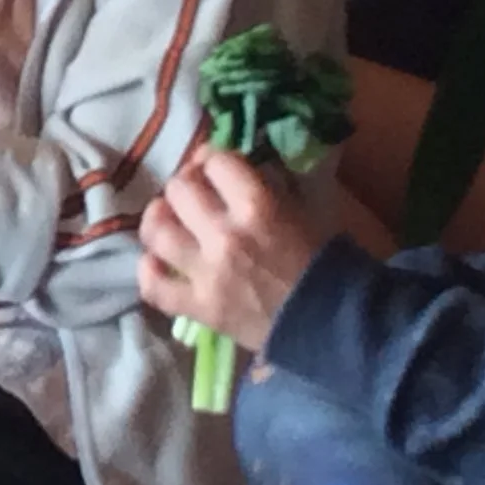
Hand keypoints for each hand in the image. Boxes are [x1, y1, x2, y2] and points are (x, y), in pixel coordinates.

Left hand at [137, 150, 331, 353]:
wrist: (334, 323)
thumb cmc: (324, 262)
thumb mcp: (301, 209)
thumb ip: (263, 184)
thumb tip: (225, 166)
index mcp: (258, 207)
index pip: (215, 162)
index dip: (213, 161)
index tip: (216, 170)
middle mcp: (225, 236)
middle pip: (179, 189)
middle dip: (187, 185)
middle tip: (195, 196)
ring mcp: (207, 274)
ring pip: (156, 231)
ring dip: (159, 221)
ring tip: (170, 223)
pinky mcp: (198, 308)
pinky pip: (153, 285)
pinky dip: (150, 271)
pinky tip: (160, 263)